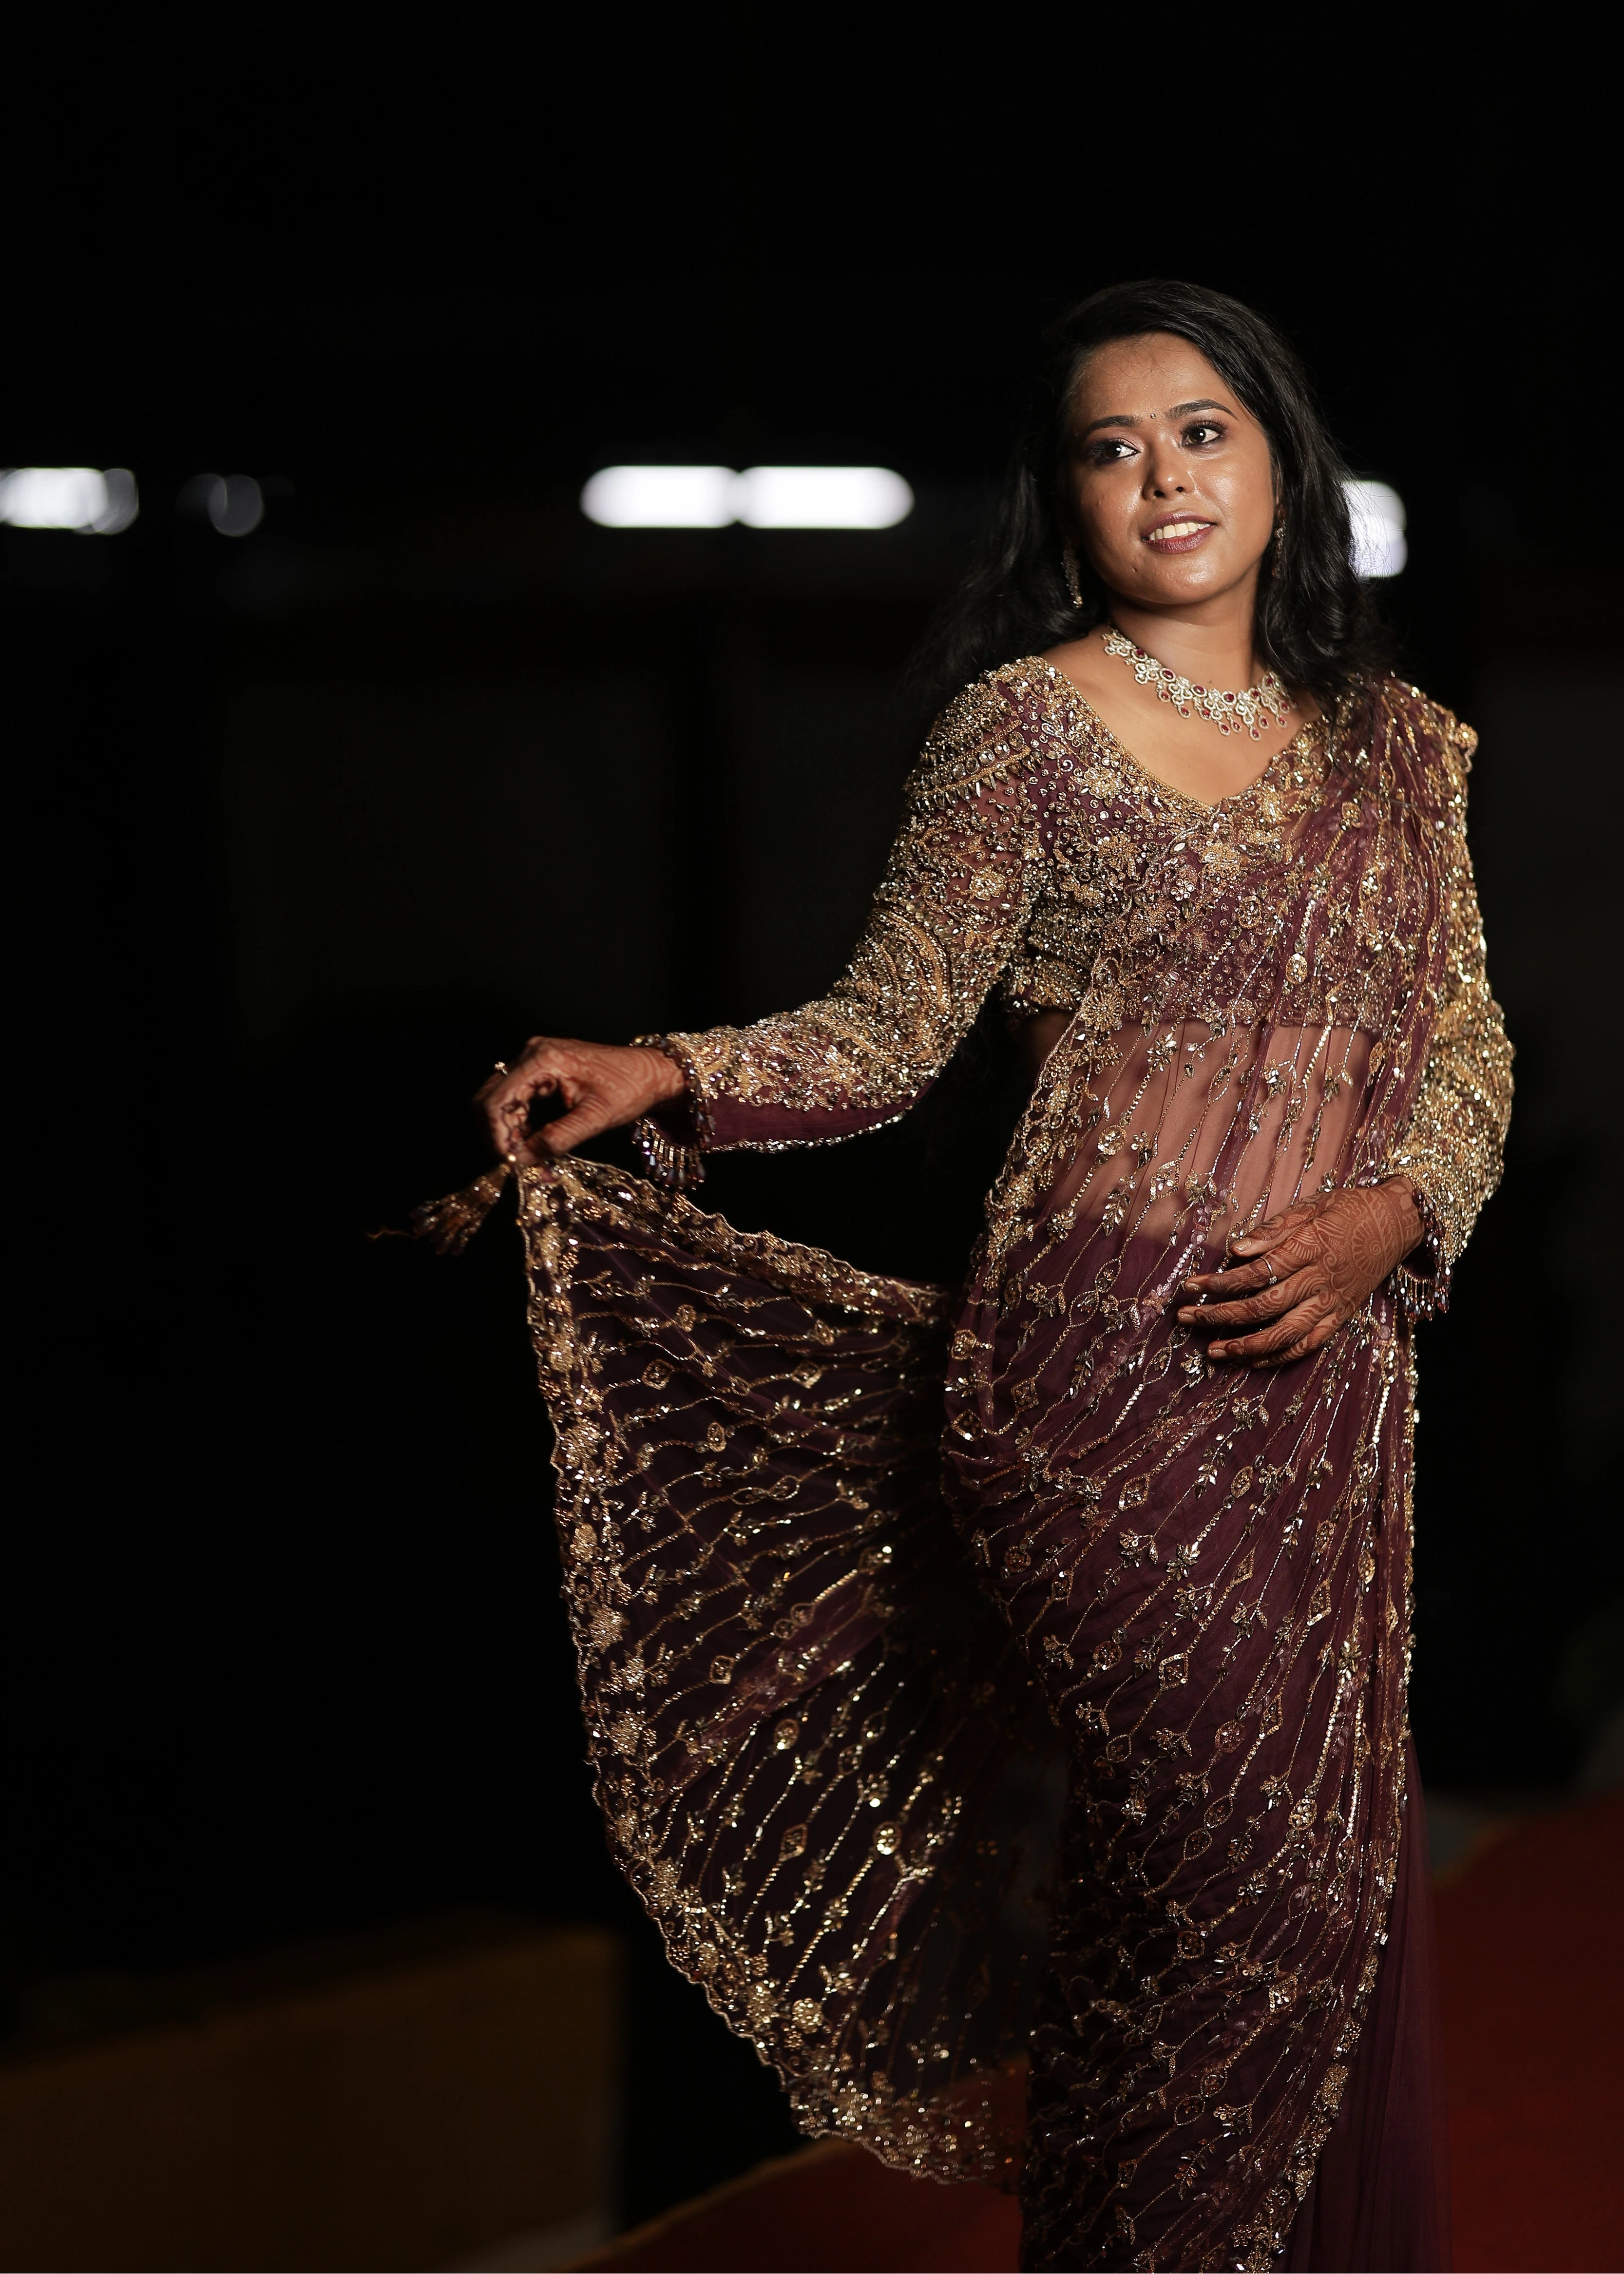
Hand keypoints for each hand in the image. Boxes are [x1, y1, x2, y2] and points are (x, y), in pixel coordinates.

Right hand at [474, 1038, 685, 1166]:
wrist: (649, 1072)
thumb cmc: (629, 1087)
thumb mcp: (596, 1118)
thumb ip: (558, 1139)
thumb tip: (523, 1159)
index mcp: (543, 1059)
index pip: (497, 1099)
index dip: (496, 1134)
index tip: (508, 1161)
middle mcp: (532, 1054)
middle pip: (490, 1098)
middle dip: (498, 1134)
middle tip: (516, 1163)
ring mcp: (533, 1060)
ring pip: (499, 1100)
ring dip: (507, 1131)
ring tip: (528, 1157)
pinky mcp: (539, 1070)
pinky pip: (514, 1099)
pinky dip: (518, 1124)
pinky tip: (533, 1142)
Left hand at [1175, 1181, 1421, 1367]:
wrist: (1397, 1223)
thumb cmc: (1348, 1209)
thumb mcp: (1310, 1207)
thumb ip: (1273, 1230)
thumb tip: (1236, 1250)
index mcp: (1308, 1249)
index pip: (1255, 1273)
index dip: (1219, 1282)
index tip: (1190, 1286)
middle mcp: (1319, 1280)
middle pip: (1263, 1306)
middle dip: (1220, 1316)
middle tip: (1187, 1318)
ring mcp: (1332, 1302)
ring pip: (1285, 1334)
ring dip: (1246, 1346)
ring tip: (1213, 1351)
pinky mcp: (1342, 1316)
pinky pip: (1309, 1344)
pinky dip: (1280, 1356)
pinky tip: (1253, 1360)